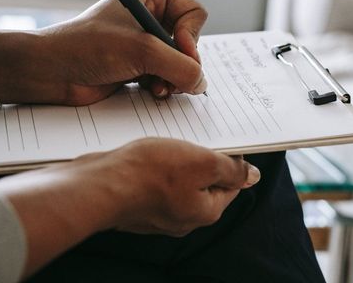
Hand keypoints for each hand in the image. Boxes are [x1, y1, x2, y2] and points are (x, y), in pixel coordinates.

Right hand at [0, 137, 259, 276]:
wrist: (100, 184)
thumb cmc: (149, 172)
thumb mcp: (200, 162)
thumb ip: (230, 169)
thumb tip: (252, 176)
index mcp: (204, 211)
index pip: (230, 184)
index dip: (229, 159)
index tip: (220, 139)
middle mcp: (183, 217)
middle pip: (202, 182)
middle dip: (199, 158)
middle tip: (191, 135)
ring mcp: (157, 213)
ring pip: (177, 181)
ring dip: (175, 160)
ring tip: (166, 140)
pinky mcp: (137, 203)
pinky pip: (154, 182)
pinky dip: (154, 167)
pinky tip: (146, 152)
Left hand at [25, 0, 207, 104]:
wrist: (53, 71)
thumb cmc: (89, 47)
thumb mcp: (141, 50)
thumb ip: (180, 66)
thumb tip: (201, 83)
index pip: (194, 12)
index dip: (192, 34)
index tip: (181, 51)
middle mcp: (149, 17)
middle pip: (189, 41)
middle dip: (182, 62)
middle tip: (171, 77)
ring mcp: (143, 43)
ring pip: (179, 62)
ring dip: (173, 78)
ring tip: (158, 87)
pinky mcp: (137, 66)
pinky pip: (165, 76)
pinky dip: (163, 86)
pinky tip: (151, 91)